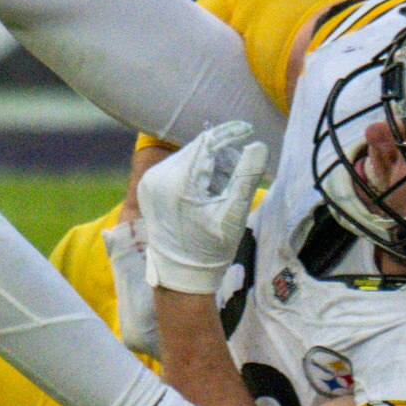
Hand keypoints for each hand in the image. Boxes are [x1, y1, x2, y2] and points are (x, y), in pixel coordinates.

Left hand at [135, 120, 267, 293]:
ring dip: (209, 164)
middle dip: (221, 153)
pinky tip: (210, 189)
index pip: (206, 144)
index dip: (228, 134)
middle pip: (196, 150)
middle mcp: (156, 177)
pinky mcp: (147, 190)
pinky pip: (175, 170)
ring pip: (186, 159)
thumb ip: (246, 176)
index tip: (248, 129)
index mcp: (176, 180)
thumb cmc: (210, 248)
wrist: (181, 276)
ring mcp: (148, 183)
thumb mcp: (234, 213)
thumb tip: (258, 145)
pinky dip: (195, 173)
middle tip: (243, 163)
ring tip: (227, 183)